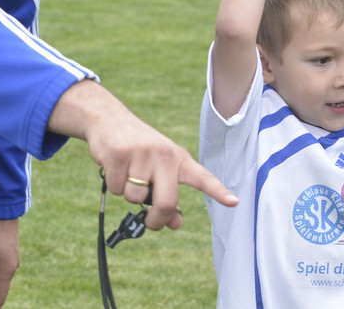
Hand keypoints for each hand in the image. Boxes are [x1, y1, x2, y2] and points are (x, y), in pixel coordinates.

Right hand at [48, 81, 238, 231]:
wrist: (109, 119)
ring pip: (135, 198)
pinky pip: (116, 188)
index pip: (202, 177)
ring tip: (128, 174)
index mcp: (178, 158)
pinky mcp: (119, 154)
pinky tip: (114, 166)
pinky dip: (113, 185)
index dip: (218, 191)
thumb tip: (175, 224)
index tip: (234, 202)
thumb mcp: (159, 169)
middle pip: (167, 202)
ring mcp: (142, 153)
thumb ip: (168, 195)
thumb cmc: (139, 150)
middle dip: (156, 220)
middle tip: (150, 222)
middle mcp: (164, 154)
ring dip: (129, 196)